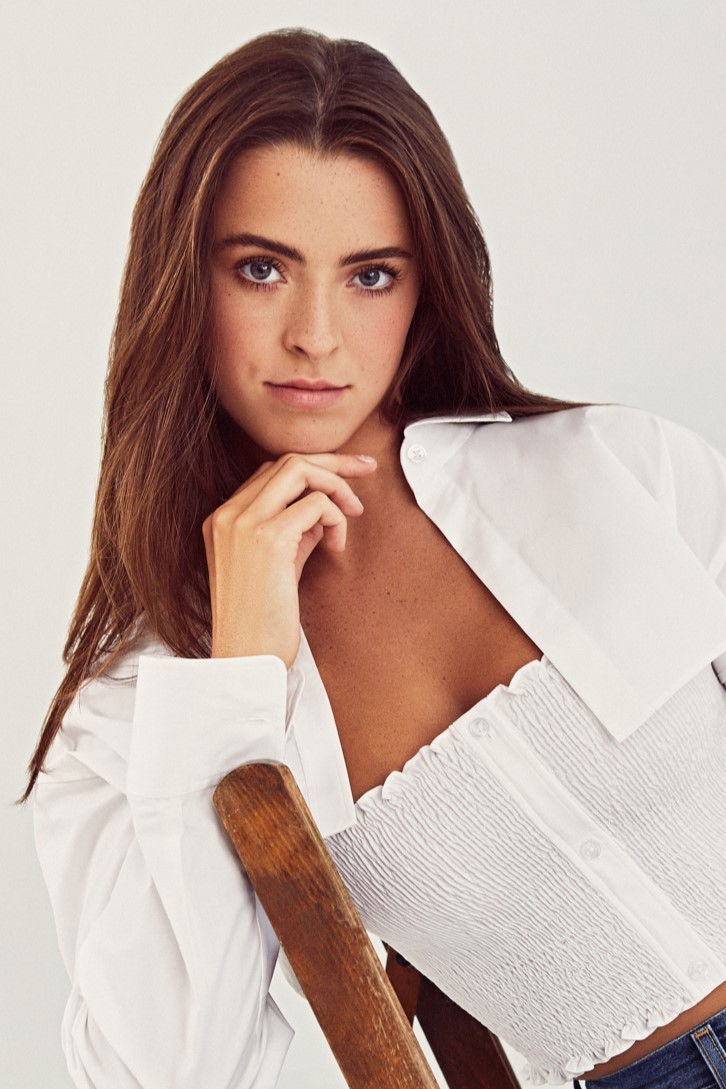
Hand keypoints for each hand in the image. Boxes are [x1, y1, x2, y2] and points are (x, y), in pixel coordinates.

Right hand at [201, 452, 377, 666]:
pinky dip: (336, 519)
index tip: (347, 474)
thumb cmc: (261, 622)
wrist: (245, 659)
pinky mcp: (269, 540)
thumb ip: (291, 533)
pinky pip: (316, 504)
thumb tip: (322, 511)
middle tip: (368, 469)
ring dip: (337, 487)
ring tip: (353, 514)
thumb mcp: (275, 566)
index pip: (269, 471)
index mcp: (222, 520)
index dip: (313, 468)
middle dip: (334, 462)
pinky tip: (336, 547)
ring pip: (300, 470)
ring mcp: (244, 524)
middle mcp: (228, 515)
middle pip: (286, 461)